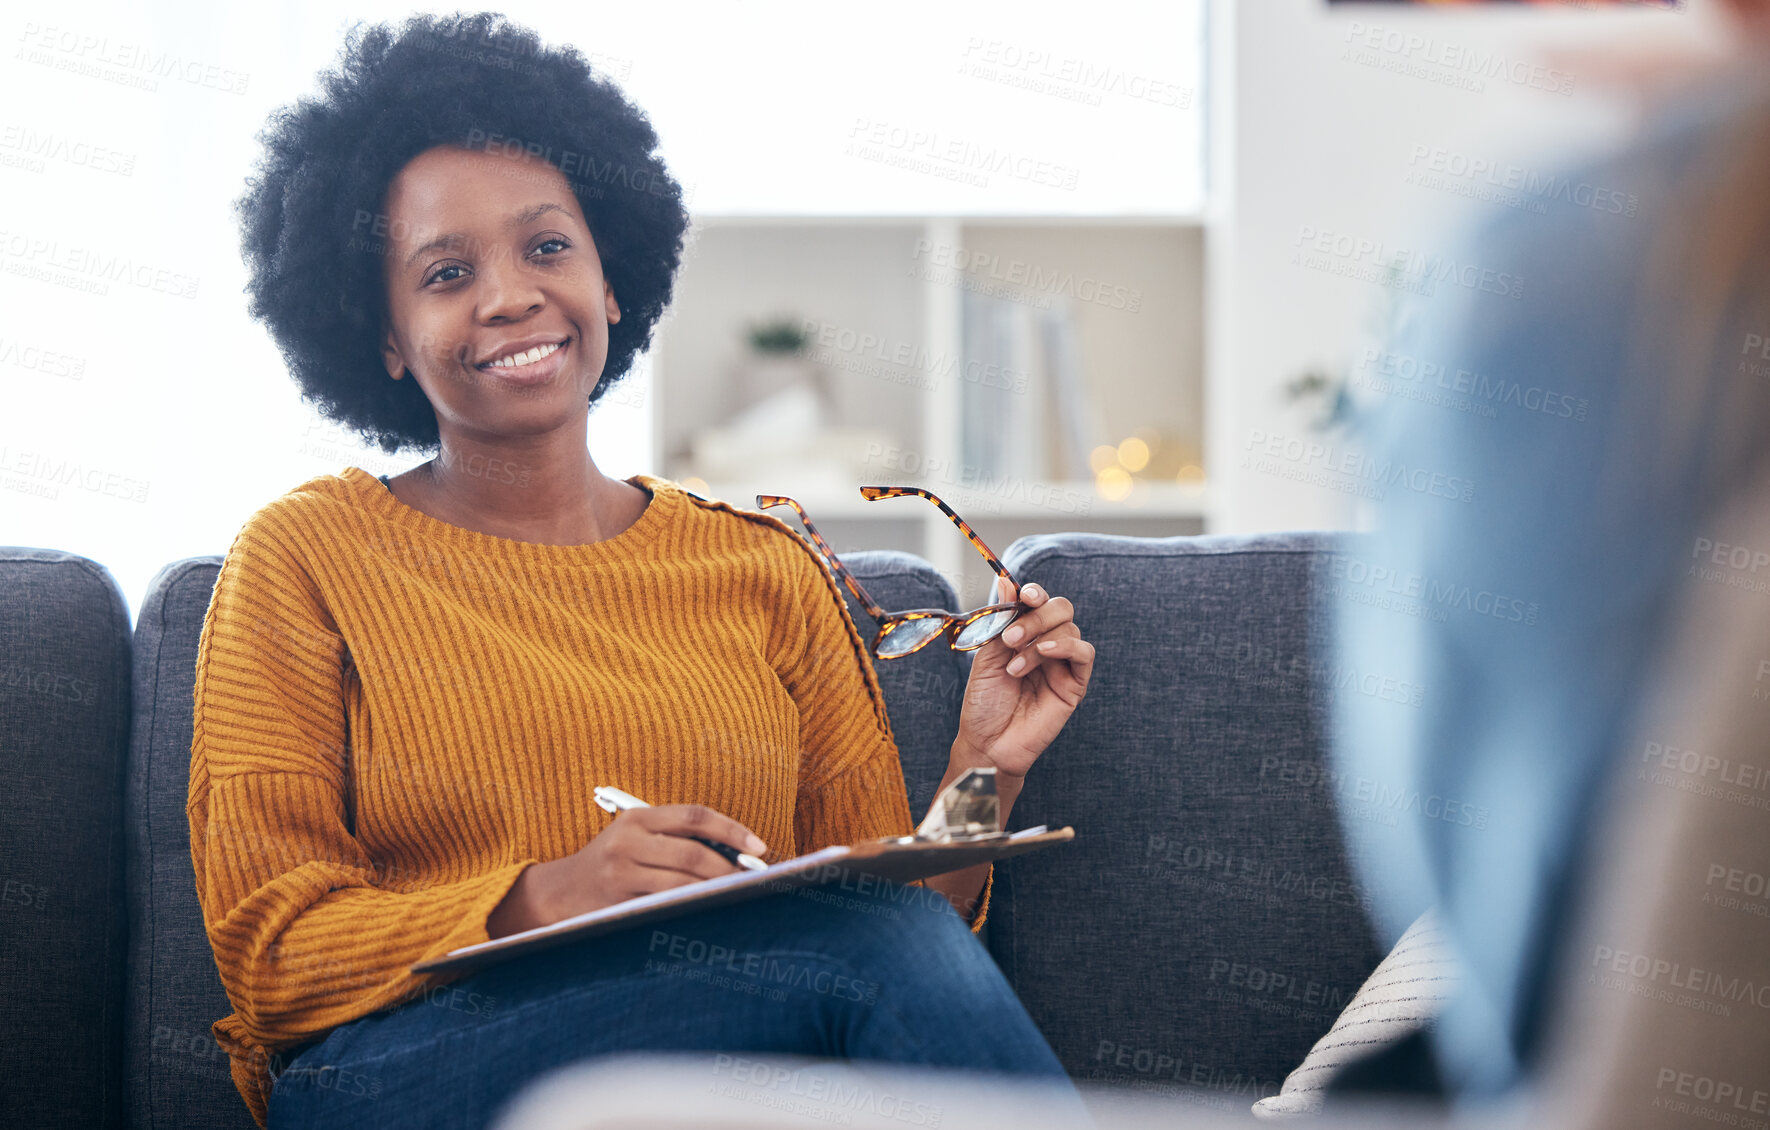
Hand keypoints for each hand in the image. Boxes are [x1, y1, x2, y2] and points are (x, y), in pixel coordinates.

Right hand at [488, 805, 767, 935]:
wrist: (559, 893)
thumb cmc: (610, 861)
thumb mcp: (635, 835)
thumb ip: (674, 836)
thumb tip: (735, 851)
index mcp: (637, 817)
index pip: (694, 816)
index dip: (731, 829)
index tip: (759, 846)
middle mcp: (628, 841)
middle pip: (693, 852)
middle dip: (731, 867)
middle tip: (755, 879)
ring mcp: (622, 873)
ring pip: (683, 882)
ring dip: (717, 890)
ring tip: (739, 894)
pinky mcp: (619, 902)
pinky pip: (667, 904)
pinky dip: (694, 907)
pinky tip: (711, 910)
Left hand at [952, 578, 1094, 780]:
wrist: (987, 742)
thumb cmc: (984, 702)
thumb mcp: (986, 656)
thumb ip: (1000, 620)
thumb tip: (1007, 582)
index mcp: (1024, 634)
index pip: (1039, 602)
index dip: (1035, 593)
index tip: (1024, 596)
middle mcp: (1046, 645)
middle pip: (1061, 608)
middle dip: (1037, 616)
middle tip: (1011, 638)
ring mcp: (1062, 664)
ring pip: (1070, 627)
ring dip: (1041, 638)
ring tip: (1016, 664)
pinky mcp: (1075, 684)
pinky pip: (1084, 654)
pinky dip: (1067, 646)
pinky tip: (1045, 653)